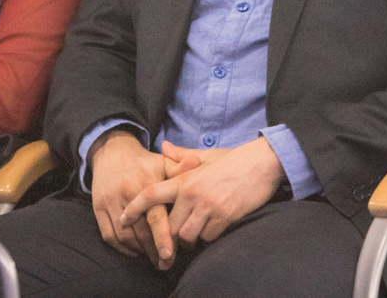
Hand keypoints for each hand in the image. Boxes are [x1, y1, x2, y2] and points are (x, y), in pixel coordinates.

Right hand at [89, 131, 197, 268]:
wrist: (111, 150)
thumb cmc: (144, 161)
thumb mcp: (163, 161)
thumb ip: (180, 168)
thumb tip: (197, 163)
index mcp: (145, 185)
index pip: (155, 217)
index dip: (163, 237)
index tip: (169, 255)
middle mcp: (126, 195)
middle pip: (141, 232)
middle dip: (154, 252)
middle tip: (166, 263)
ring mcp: (110, 203)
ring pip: (125, 237)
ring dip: (140, 251)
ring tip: (153, 257)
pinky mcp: (98, 208)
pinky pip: (109, 236)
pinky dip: (122, 248)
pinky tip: (135, 251)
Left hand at [121, 138, 284, 251]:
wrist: (262, 163)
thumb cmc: (232, 160)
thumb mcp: (205, 156)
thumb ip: (182, 156)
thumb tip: (164, 146)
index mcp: (185, 179)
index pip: (151, 194)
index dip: (134, 208)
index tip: (124, 219)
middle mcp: (193, 194)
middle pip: (169, 226)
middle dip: (170, 235)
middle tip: (173, 239)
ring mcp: (209, 206)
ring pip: (187, 236)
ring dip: (190, 239)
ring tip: (195, 233)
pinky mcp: (225, 217)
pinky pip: (208, 237)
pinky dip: (209, 237)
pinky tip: (213, 229)